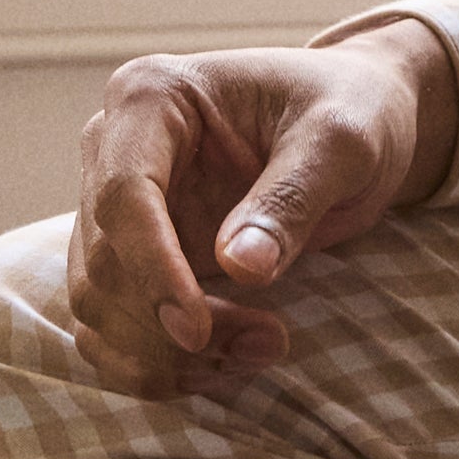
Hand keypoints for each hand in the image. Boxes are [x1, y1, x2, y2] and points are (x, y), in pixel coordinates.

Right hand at [64, 21, 458, 397]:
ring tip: (263, 351)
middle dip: (171, 324)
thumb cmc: (351, 109)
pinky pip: (112, 327)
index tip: (196, 331)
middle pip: (105, 261)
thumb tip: (241, 269)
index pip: (124, 194)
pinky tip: (227, 363)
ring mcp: (114, 206)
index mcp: (151, 96)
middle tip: (270, 343)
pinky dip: (157, 363)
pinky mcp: (131, 256)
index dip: (152, 270)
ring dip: (166, 355)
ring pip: (99, 305)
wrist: (358, 118)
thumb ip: (292, 196)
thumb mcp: (342, 141)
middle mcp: (113, 148)